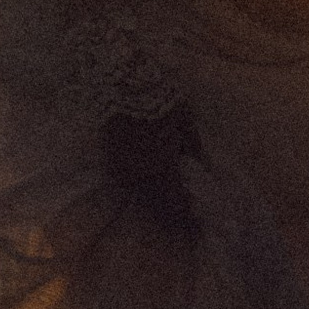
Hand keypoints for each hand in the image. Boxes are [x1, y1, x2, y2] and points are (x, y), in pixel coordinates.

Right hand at [101, 103, 197, 229]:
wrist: (122, 80)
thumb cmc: (160, 98)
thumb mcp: (186, 122)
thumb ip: (193, 149)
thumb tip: (200, 168)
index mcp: (162, 167)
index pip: (176, 205)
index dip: (187, 220)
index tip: (196, 228)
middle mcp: (140, 175)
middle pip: (157, 208)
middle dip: (171, 218)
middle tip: (184, 224)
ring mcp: (122, 169)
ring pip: (140, 198)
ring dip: (155, 206)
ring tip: (167, 210)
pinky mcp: (109, 159)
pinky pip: (126, 183)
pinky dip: (139, 189)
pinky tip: (147, 188)